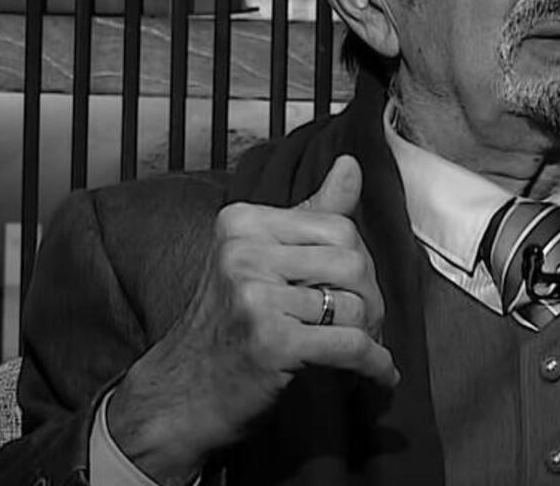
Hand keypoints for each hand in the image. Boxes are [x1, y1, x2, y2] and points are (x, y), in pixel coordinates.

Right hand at [107, 155, 396, 483]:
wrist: (178, 395)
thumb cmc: (226, 326)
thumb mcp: (259, 259)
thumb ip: (311, 212)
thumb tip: (351, 164)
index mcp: (242, 222)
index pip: (339, 227)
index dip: (360, 263)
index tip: (355, 291)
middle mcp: (243, 252)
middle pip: (353, 262)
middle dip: (371, 298)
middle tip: (366, 324)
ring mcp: (254, 297)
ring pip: (353, 306)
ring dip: (370, 334)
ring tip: (361, 348)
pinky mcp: (270, 342)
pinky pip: (351, 345)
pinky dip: (374, 363)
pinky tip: (381, 373)